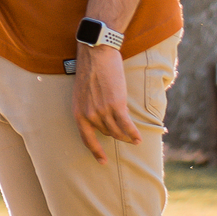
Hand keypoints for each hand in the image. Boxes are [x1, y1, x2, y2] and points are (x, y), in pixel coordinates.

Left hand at [72, 43, 140, 163]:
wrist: (96, 54)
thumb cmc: (89, 70)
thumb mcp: (83, 93)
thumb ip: (90, 107)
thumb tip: (103, 118)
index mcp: (77, 113)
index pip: (86, 139)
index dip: (95, 151)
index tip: (102, 161)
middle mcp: (89, 115)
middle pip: (106, 133)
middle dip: (115, 134)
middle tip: (124, 134)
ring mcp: (103, 111)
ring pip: (117, 131)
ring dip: (126, 137)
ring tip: (133, 140)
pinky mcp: (116, 105)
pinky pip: (127, 126)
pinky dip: (133, 134)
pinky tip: (139, 139)